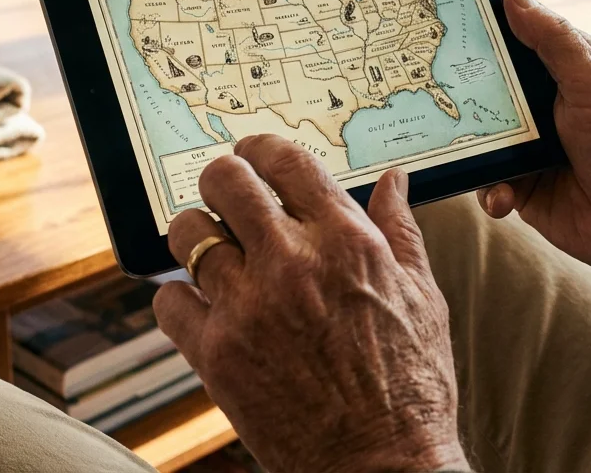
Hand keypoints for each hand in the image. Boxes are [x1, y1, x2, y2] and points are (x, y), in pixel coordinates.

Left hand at [154, 135, 468, 472]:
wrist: (382, 467)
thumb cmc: (410, 387)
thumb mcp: (422, 297)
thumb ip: (399, 230)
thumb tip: (392, 181)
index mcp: (347, 243)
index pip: (285, 160)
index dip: (261, 149)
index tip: (254, 156)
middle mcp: (292, 265)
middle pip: (225, 181)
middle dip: (222, 179)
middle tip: (227, 195)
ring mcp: (248, 308)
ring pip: (187, 234)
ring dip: (196, 236)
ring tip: (213, 252)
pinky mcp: (215, 354)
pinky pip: (168, 301)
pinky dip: (180, 301)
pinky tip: (204, 309)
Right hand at [479, 0, 590, 323]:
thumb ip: (553, 41)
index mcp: (569, 73)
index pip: (521, 41)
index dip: (487, 31)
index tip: (448, 17)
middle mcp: (546, 108)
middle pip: (490, 90)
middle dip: (463, 90)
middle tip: (428, 84)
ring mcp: (532, 148)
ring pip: (482, 136)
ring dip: (470, 145)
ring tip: (458, 147)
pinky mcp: (523, 187)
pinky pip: (488, 182)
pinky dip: (490, 190)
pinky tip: (503, 196)